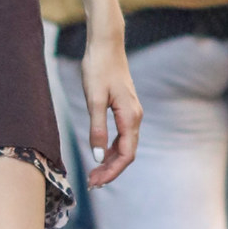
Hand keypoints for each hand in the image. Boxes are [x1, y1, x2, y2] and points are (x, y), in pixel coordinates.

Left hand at [80, 39, 142, 183]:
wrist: (106, 45)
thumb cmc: (98, 69)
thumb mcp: (94, 99)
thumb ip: (97, 129)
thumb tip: (97, 157)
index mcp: (130, 117)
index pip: (125, 155)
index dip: (111, 172)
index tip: (96, 182)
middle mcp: (135, 117)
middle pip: (127, 153)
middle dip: (110, 171)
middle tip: (92, 183)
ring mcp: (131, 113)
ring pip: (125, 146)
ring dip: (110, 161)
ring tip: (94, 173)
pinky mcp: (125, 109)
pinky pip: (122, 136)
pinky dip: (111, 148)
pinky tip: (99, 154)